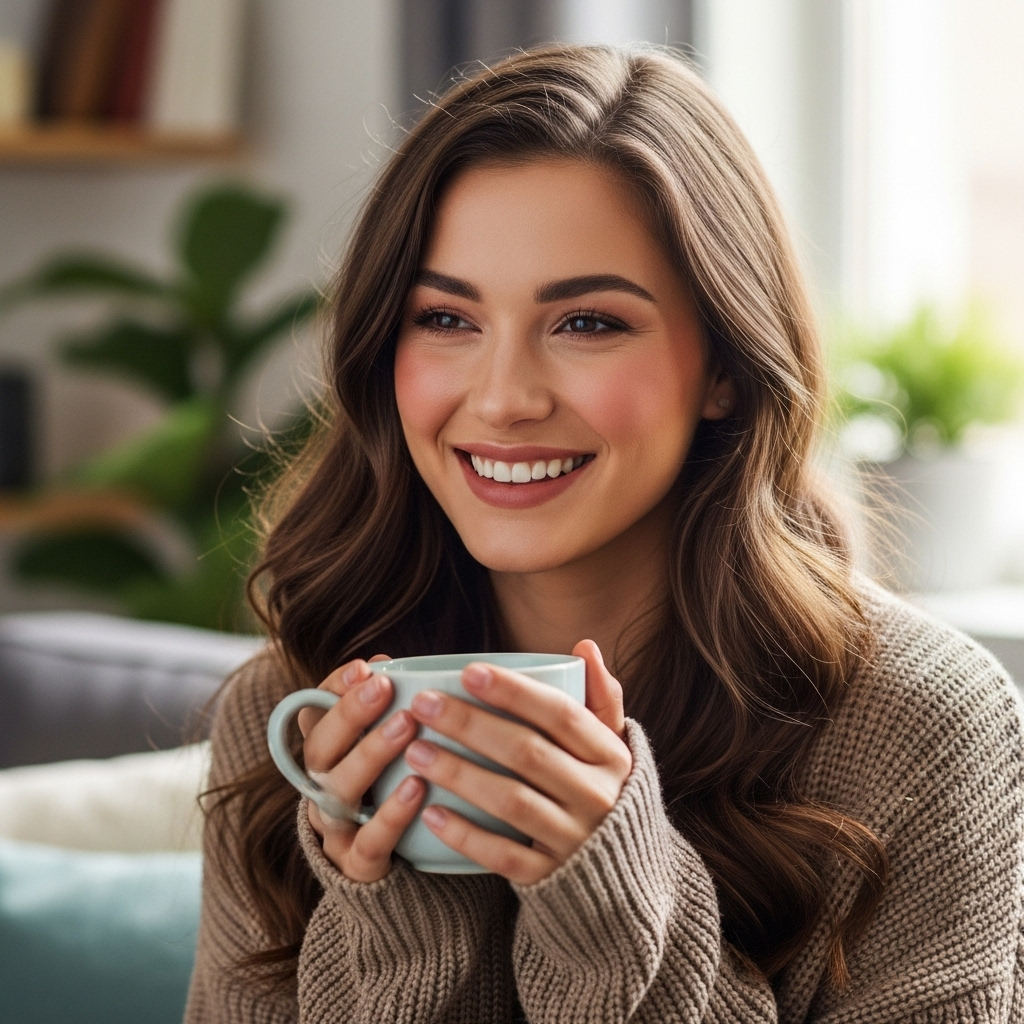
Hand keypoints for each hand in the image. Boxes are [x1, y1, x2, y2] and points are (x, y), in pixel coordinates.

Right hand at [299, 655, 425, 882]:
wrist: (388, 871)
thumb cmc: (389, 789)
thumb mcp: (385, 747)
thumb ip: (387, 710)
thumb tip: (391, 665)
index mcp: (325, 754)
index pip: (313, 713)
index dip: (333, 688)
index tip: (364, 668)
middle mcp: (320, 787)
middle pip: (319, 749)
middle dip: (349, 714)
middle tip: (383, 687)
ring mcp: (335, 828)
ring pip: (338, 790)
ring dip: (371, 753)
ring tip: (407, 726)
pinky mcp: (358, 864)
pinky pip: (369, 840)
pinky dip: (391, 813)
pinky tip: (417, 786)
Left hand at [405, 640, 631, 883]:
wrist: (620, 876)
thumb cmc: (602, 791)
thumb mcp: (612, 747)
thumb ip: (601, 697)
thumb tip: (585, 646)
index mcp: (611, 757)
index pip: (562, 715)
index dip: (514, 692)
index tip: (468, 671)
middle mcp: (598, 797)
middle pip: (528, 753)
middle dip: (471, 725)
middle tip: (423, 705)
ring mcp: (574, 840)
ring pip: (511, 802)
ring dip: (460, 773)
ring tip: (416, 751)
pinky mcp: (550, 878)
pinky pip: (503, 856)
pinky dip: (466, 834)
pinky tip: (430, 811)